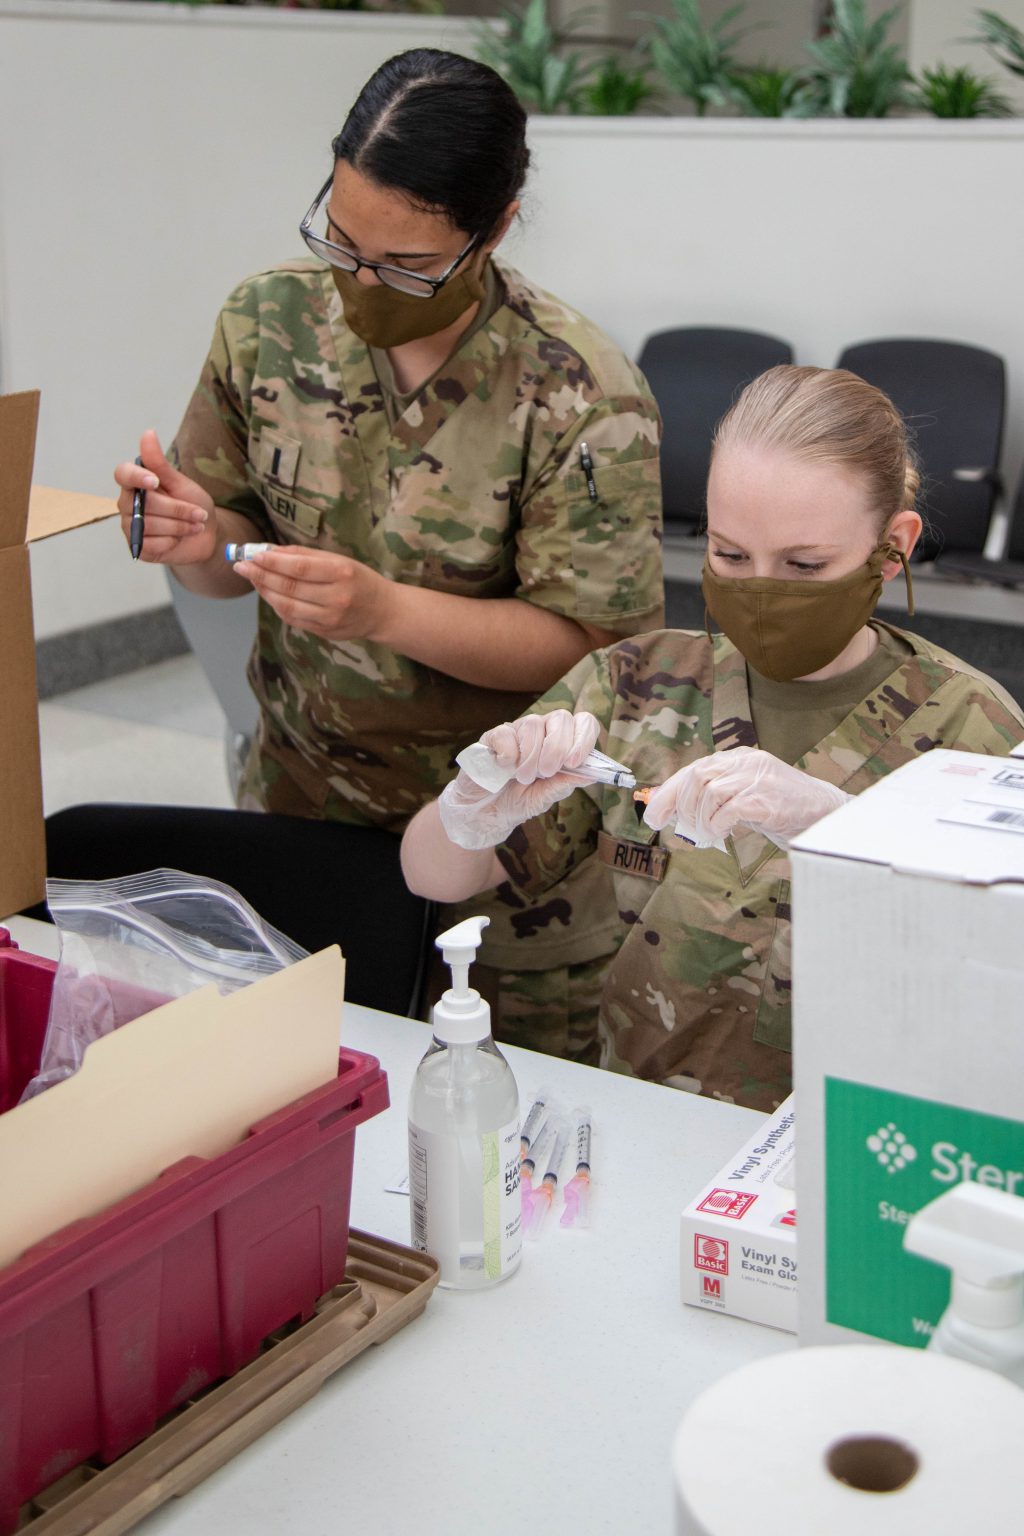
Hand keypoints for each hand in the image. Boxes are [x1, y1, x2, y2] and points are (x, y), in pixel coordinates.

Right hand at [113, 429, 216, 564]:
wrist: (206, 534)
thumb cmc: (192, 503)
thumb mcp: (180, 482)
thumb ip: (160, 463)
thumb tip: (148, 433)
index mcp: (135, 483)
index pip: (122, 474)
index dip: (136, 477)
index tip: (156, 481)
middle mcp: (128, 504)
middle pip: (145, 504)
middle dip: (178, 509)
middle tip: (199, 514)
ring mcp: (131, 527)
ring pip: (150, 525)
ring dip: (179, 526)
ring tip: (195, 526)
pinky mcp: (139, 548)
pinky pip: (152, 544)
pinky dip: (171, 542)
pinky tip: (179, 540)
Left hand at [234, 546, 392, 640]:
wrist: (383, 612)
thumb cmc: (359, 579)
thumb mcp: (338, 560)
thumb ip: (305, 556)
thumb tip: (270, 551)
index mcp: (342, 573)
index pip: (299, 568)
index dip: (272, 562)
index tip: (252, 555)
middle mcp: (336, 597)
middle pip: (289, 587)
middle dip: (261, 575)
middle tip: (241, 565)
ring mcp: (330, 618)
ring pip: (287, 606)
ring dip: (265, 591)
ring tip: (252, 579)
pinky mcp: (325, 632)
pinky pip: (293, 619)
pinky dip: (277, 605)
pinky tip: (269, 594)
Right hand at [439, 710, 600, 849]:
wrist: (486, 811)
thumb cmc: (519, 799)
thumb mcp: (546, 796)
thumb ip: (566, 783)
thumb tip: (592, 774)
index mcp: (562, 742)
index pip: (584, 723)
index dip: (583, 738)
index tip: (574, 762)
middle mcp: (542, 730)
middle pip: (560, 718)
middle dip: (556, 748)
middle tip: (546, 773)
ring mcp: (518, 730)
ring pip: (533, 724)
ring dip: (530, 758)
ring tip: (522, 778)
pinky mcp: (494, 735)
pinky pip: (506, 734)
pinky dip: (509, 756)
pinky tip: (504, 769)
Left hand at [642, 746, 849, 847]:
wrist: (824, 813)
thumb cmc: (781, 806)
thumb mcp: (744, 794)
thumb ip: (716, 797)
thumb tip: (675, 813)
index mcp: (738, 758)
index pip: (693, 770)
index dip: (667, 793)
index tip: (652, 815)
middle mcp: (746, 762)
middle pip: (696, 778)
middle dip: (681, 807)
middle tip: (683, 828)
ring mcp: (757, 779)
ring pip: (708, 792)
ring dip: (700, 819)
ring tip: (708, 833)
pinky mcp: (765, 800)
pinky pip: (727, 811)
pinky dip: (717, 826)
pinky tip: (723, 834)